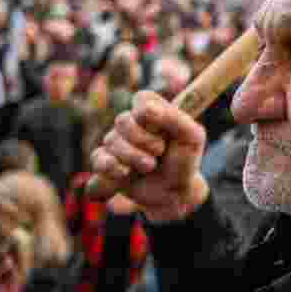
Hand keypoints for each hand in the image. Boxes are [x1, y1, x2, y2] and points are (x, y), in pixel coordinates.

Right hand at [90, 90, 209, 222]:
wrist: (175, 192)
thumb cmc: (185, 160)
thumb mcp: (192, 137)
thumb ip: (174, 118)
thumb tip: (146, 109)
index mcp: (154, 111)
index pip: (142, 99)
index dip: (151, 114)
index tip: (165, 131)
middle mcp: (133, 123)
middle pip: (123, 120)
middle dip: (144, 140)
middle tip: (160, 151)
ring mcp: (118, 142)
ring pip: (111, 140)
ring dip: (133, 156)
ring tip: (149, 166)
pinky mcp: (107, 162)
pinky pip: (98, 159)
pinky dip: (110, 167)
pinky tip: (124, 173)